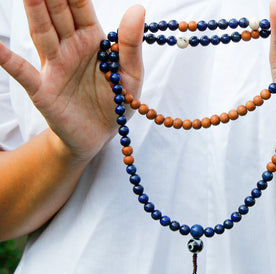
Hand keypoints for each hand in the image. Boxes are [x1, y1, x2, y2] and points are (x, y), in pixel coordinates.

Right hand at [0, 0, 144, 161]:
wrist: (100, 135)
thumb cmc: (116, 101)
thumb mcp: (131, 74)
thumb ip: (131, 44)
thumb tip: (138, 8)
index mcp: (93, 40)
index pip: (80, 7)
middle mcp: (70, 47)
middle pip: (57, 13)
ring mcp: (54, 66)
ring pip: (42, 33)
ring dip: (34, 12)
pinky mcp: (43, 89)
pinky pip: (23, 72)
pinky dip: (7, 59)